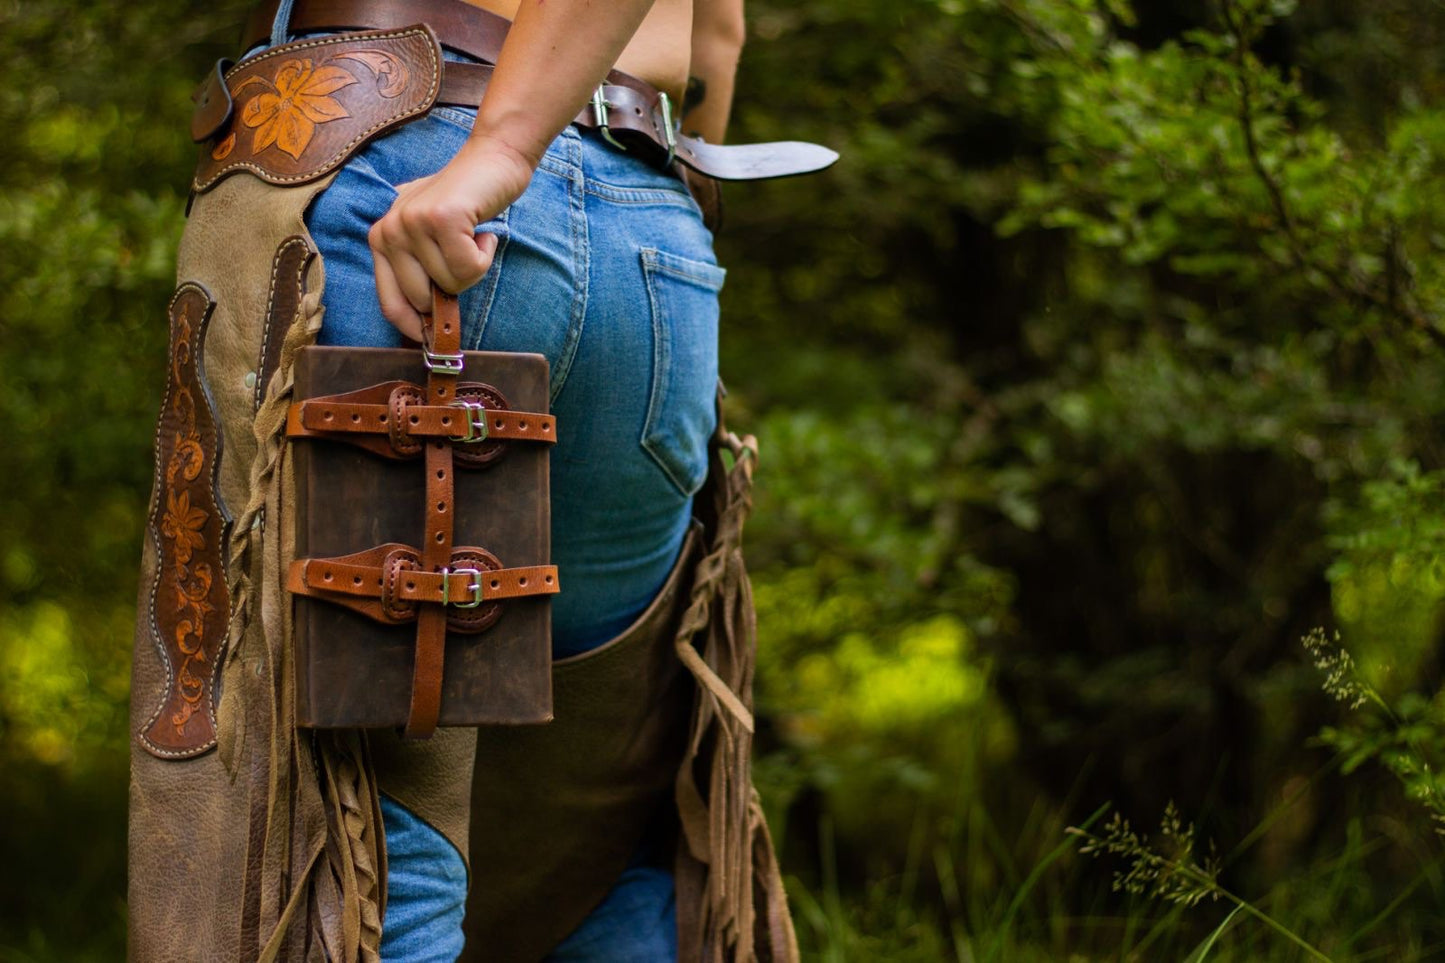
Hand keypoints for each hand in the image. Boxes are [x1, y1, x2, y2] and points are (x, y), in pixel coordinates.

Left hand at [368, 134, 536, 339]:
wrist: (492, 159)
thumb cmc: (464, 203)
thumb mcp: (427, 235)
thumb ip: (416, 270)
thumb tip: (422, 326)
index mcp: (380, 239)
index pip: (389, 303)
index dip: (413, 326)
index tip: (432, 338)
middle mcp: (389, 230)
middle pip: (424, 300)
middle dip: (453, 288)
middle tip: (464, 257)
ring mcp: (412, 223)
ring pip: (450, 284)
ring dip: (474, 267)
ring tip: (473, 237)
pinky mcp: (441, 218)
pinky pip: (469, 267)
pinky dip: (485, 255)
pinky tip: (482, 231)